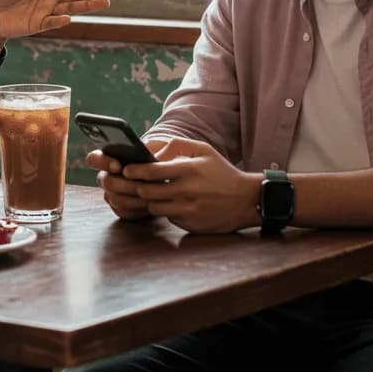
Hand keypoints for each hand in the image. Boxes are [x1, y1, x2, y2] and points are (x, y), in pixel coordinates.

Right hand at [85, 140, 167, 220]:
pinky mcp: (121, 208)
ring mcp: (112, 194)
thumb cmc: (162, 157)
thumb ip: (154, 149)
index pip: (94, 159)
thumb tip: (153, 158)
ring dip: (133, 199)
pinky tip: (150, 206)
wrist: (169, 175)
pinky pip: (123, 212)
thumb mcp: (161, 148)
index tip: (118, 166)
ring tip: (150, 197)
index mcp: (110, 158)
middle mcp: (106, 176)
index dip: (102, 162)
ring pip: (115, 199)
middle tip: (142, 186)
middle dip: (125, 185)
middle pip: (106, 182)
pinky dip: (137, 210)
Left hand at [123, 137, 261, 233]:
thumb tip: (152, 153)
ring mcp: (188, 211)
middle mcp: (187, 191)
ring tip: (151, 193)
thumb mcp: (204, 150)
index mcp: (189, 170)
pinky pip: (168, 218)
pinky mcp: (190, 225)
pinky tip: (170, 204)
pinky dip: (165, 211)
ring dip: (149, 200)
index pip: (152, 171)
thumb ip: (176, 146)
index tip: (126, 169)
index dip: (135, 170)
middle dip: (136, 187)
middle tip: (132, 183)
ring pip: (153, 207)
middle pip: (147, 191)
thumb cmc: (222, 172)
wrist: (246, 200)